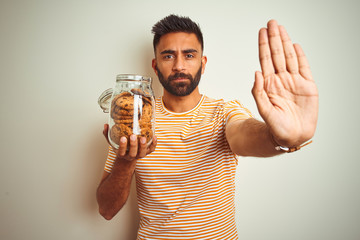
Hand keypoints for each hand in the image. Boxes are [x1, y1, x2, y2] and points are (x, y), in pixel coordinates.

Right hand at [103, 124, 156, 160]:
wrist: (128, 157)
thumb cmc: (121, 148)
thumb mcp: (113, 142)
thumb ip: (108, 134)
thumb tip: (106, 125)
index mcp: (123, 154)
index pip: (122, 152)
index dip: (122, 146)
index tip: (122, 138)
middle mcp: (131, 156)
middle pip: (133, 153)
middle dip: (133, 145)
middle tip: (133, 135)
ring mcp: (139, 155)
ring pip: (142, 153)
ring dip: (143, 145)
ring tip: (143, 137)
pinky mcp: (147, 153)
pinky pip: (151, 150)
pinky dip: (154, 144)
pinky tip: (154, 136)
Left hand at [252, 20, 318, 146]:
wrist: (292, 136)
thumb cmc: (276, 126)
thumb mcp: (264, 109)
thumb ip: (259, 91)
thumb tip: (256, 71)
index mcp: (269, 84)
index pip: (265, 60)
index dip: (264, 45)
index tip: (262, 31)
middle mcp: (281, 79)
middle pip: (277, 55)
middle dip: (274, 38)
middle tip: (272, 23)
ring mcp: (294, 81)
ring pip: (289, 58)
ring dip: (285, 43)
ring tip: (281, 29)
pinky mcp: (307, 86)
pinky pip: (304, 68)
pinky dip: (300, 56)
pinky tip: (295, 45)